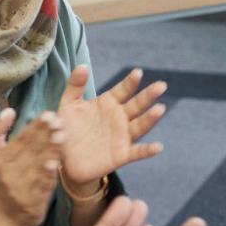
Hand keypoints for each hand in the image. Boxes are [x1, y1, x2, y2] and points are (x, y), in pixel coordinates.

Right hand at [0, 108, 62, 225]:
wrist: (5, 216)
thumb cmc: (4, 179)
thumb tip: (9, 109)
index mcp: (0, 159)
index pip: (20, 139)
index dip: (35, 126)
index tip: (48, 114)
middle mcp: (8, 172)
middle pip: (30, 150)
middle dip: (45, 134)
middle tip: (58, 121)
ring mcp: (20, 188)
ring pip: (37, 166)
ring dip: (49, 150)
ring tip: (60, 136)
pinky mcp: (31, 202)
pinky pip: (41, 187)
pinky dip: (47, 175)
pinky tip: (55, 164)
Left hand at [56, 65, 168, 193]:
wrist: (64, 159)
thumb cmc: (67, 129)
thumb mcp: (68, 105)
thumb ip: (75, 85)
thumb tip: (83, 66)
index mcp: (108, 104)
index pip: (123, 90)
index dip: (130, 82)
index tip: (138, 72)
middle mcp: (119, 118)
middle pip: (137, 105)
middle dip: (149, 95)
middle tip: (161, 85)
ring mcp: (122, 136)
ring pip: (140, 126)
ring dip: (150, 118)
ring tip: (160, 109)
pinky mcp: (121, 155)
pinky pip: (137, 152)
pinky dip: (147, 150)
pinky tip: (158, 147)